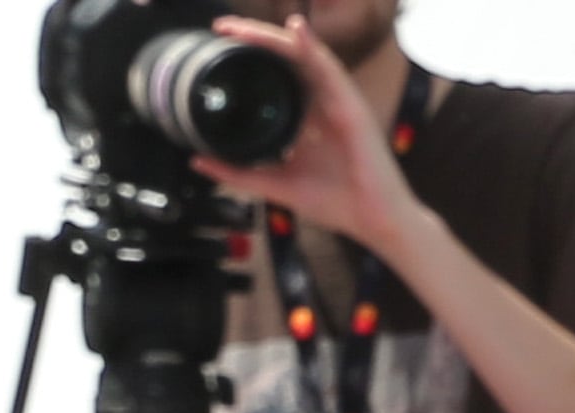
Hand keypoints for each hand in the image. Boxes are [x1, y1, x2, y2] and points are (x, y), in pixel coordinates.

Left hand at [194, 18, 428, 261]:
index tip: (220, 44)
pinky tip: (296, 30)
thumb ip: (238, 173)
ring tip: (242, 28)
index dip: (251, 56)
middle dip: (254, 38)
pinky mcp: (353, 108)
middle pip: (288, 59)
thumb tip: (197, 161)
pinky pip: (331, 69)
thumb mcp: (276, 184)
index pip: (279, 74)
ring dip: (273, 37)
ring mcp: (340, 102)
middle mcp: (325, 103)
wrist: (376, 224)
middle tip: (222, 27)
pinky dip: (312, 47)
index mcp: (310, 116)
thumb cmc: (340, 204)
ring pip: (305, 56)